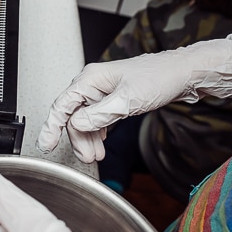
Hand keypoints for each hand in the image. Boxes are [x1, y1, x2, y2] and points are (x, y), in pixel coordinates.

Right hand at [36, 34, 231, 162]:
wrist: (186, 73)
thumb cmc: (160, 78)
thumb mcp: (128, 100)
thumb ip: (99, 114)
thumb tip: (76, 124)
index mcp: (90, 79)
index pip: (62, 106)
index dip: (51, 127)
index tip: (44, 145)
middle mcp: (93, 84)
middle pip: (74, 116)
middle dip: (78, 139)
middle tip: (87, 158)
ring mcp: (103, 91)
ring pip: (86, 119)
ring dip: (89, 139)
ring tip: (97, 156)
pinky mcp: (114, 98)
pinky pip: (97, 118)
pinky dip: (98, 133)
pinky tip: (102, 143)